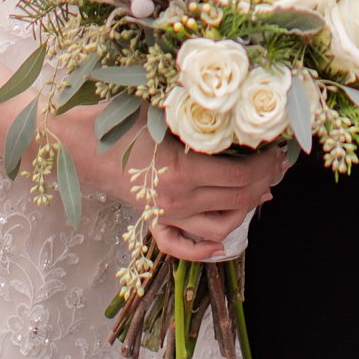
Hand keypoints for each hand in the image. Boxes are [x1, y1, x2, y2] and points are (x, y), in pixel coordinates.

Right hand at [56, 106, 288, 259]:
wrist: (78, 144)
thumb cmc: (119, 118)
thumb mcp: (161, 109)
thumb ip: (197, 113)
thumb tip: (237, 115)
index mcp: (183, 169)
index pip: (240, 175)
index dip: (266, 165)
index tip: (279, 150)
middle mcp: (178, 199)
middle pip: (237, 200)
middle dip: (265, 183)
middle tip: (278, 166)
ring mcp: (166, 215)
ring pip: (221, 227)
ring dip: (246, 211)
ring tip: (260, 190)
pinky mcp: (153, 221)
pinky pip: (182, 247)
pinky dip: (206, 250)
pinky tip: (222, 243)